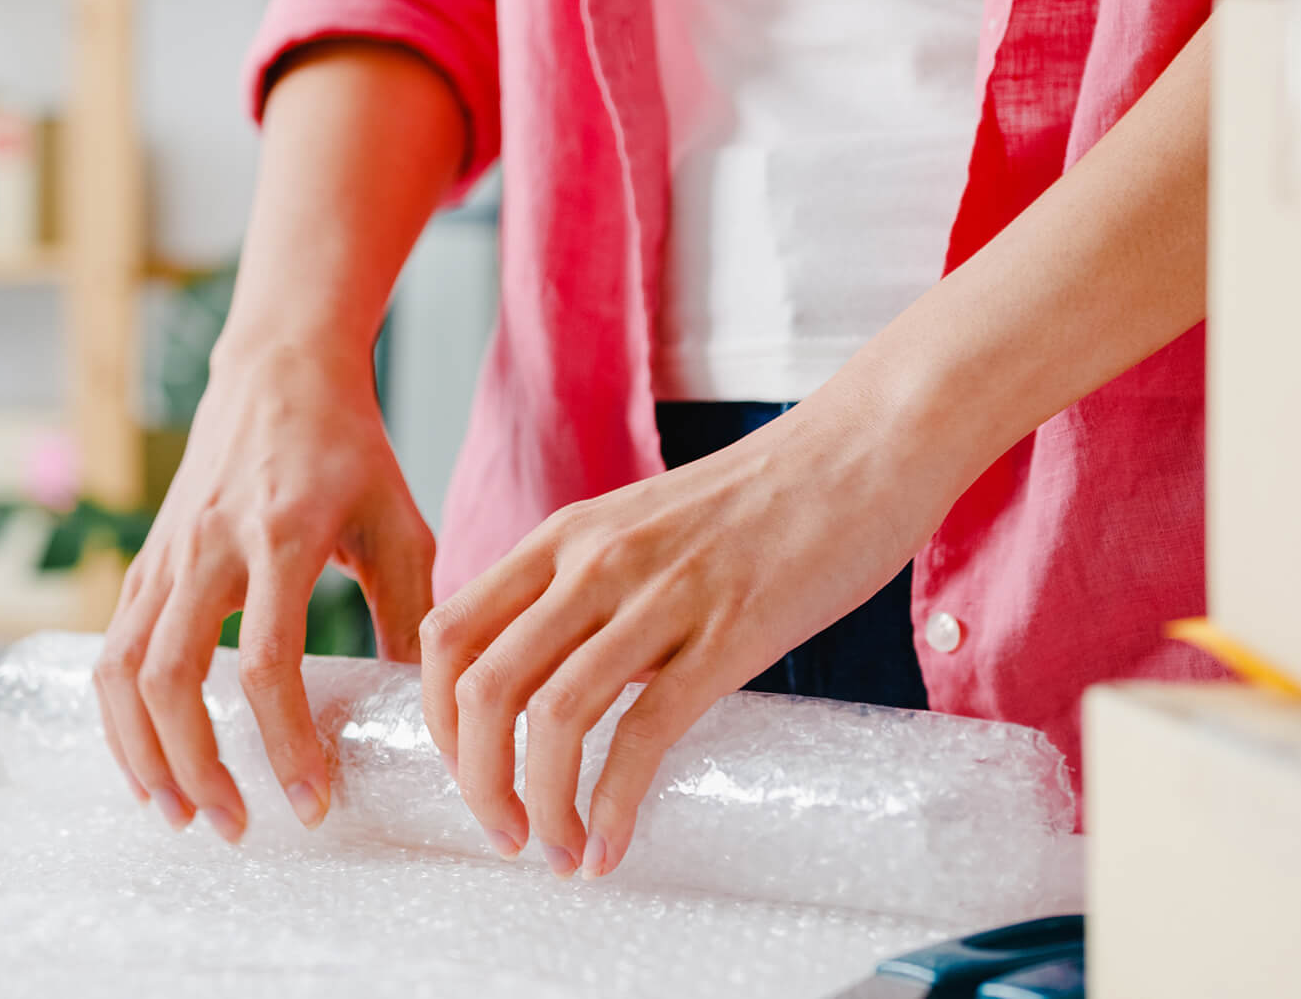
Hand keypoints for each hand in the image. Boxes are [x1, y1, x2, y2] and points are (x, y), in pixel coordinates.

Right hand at [95, 345, 434, 841]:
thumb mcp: (401, 524)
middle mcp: (210, 545)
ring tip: (179, 814)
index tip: (312, 803)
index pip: (266, 663)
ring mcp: (166, 552)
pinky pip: (111, 650)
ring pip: (121, 670)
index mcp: (283, 535)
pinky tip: (150, 760)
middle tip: (236, 827)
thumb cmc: (350, 451)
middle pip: (171, 679)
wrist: (280, 371)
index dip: (284, 744)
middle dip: (196, 768)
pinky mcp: (144, 560)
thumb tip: (427, 713)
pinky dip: (120, 717)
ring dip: (142, 754)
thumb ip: (412, 615)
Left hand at [417, 395, 948, 878]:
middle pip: (481, 686)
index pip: (448, 635)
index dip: (438, 721)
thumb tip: (557, 681)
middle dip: (475, 782)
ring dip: (539, 807)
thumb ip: (590, 592)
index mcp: (563, 537)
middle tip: (505, 834)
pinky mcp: (729, 632)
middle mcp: (593, 562)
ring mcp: (659, 596)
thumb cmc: (760, 500)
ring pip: (550, 718)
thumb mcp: (642, 528)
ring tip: (558, 853)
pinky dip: (613, 806)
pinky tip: (612, 845)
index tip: (469, 771)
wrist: (862, 447)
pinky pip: (644, 735)